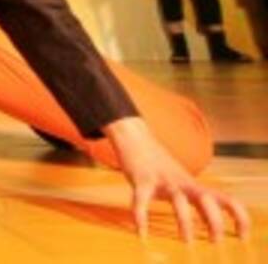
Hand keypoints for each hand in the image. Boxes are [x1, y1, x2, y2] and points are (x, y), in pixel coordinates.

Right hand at [106, 117, 249, 240]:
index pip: (225, 199)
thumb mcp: (182, 181)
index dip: (238, 217)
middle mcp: (182, 183)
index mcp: (194, 185)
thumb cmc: (159, 164)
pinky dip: (142, 217)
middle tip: (215, 241)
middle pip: (206, 199)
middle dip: (213, 220)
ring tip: (186, 240)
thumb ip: (195, 199)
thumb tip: (210, 225)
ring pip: (178, 199)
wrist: (135, 137)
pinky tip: (142, 233)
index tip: (242, 236)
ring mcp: (162, 180)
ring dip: (185, 220)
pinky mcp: (141, 180)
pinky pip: (141, 200)